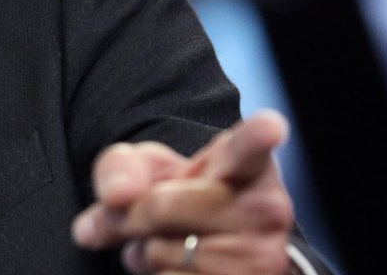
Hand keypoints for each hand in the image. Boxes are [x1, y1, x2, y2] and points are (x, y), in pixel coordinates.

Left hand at [71, 111, 295, 273]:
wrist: (208, 246)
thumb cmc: (179, 196)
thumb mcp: (148, 168)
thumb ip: (121, 169)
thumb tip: (117, 198)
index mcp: (248, 161)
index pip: (251, 147)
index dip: (260, 135)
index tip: (270, 126)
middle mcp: (267, 208)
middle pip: (160, 207)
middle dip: (132, 215)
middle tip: (145, 214)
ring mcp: (263, 256)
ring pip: (161, 255)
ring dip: (148, 253)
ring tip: (173, 242)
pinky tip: (178, 268)